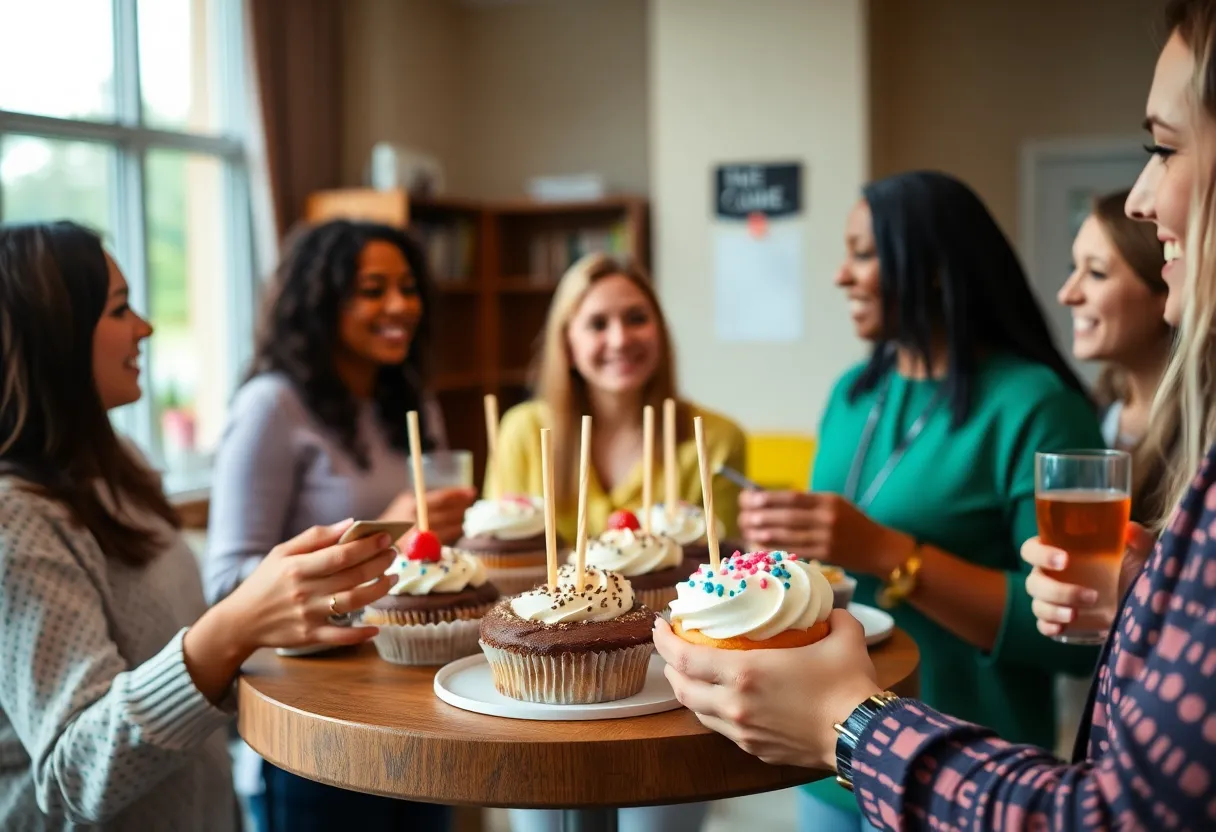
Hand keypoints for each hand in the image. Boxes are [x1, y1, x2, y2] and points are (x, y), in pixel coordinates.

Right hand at [183, 519, 396, 702]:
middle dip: (379, 563)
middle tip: (393, 554)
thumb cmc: (264, 581)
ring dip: (379, 590)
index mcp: (297, 567)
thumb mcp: (282, 552)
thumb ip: (316, 537)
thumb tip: (350, 524)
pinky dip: (361, 634)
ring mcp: (308, 615)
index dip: (367, 546)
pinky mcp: (309, 636)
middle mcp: (304, 591)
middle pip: (352, 576)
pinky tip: (376, 627)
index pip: (340, 555)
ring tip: (392, 578)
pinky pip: (341, 636)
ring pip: (353, 603)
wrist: (239, 621)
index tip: (386, 537)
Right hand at [381, 487, 476, 543]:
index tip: (471, 492)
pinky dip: (452, 534)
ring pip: (448, 528)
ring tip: (465, 519)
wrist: (374, 541)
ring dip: (460, 523)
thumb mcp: (406, 502)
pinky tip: (456, 529)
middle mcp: (415, 520)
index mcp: (412, 504)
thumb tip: (455, 496)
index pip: (441, 498)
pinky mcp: (421, 550)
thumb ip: (425, 499)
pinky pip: (444, 540)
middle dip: (462, 509)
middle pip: (448, 513)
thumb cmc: (394, 519)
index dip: (458, 494)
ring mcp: (418, 536)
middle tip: (471, 505)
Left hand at [653, 611, 880, 768]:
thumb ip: (834, 618)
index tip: (660, 624)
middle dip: (669, 667)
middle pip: (682, 688)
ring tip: (692, 674)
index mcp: (744, 673)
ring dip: (689, 691)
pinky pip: (722, 729)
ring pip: (698, 712)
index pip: (684, 657)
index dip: (664, 640)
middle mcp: (734, 705)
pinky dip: (713, 712)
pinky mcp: (755, 750)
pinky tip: (724, 701)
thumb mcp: (843, 637)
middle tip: (672, 648)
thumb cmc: (848, 685)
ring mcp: (742, 732)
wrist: (861, 736)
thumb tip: (832, 610)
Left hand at [737, 490, 908, 575]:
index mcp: (827, 500)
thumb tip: (767, 502)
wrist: (879, 547)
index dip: (765, 498)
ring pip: (786, 535)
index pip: (790, 497)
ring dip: (762, 533)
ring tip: (746, 530)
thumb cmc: (851, 523)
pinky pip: (793, 551)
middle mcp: (827, 518)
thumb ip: (807, 504)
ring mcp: (826, 538)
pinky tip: (760, 546)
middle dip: (759, 516)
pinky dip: (774, 548)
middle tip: (741, 516)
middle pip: (785, 517)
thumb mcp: (834, 504)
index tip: (747, 498)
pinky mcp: (825, 555)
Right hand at [1022, 523, 1155, 637]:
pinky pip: (1042, 625)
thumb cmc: (1133, 570)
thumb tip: (1129, 529)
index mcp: (1058, 552)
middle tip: (1091, 596)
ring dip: (1054, 610)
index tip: (1065, 560)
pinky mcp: (1059, 621)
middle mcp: (1049, 575)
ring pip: (1037, 604)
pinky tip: (1061, 629)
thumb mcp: (1140, 553)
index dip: (1040, 554)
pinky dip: (1048, 627)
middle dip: (1057, 590)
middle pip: (1034, 581)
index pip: (1031, 550)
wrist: (1142, 603)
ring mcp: (1052, 600)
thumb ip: (1138, 539)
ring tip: (1077, 615)